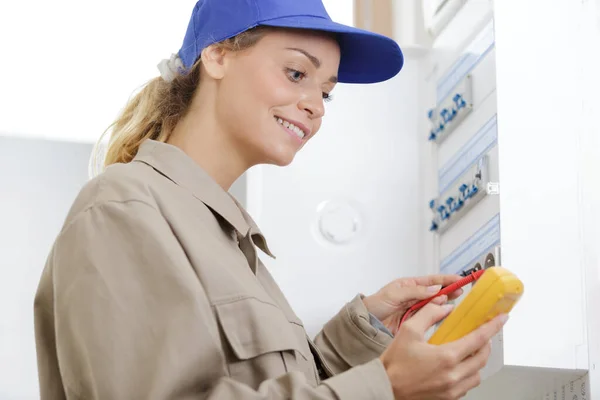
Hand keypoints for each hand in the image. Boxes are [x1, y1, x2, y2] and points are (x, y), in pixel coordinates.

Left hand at [363, 275, 463, 334]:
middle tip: (462, 291)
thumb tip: (435, 288)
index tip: (460, 278)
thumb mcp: (394, 294)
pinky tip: (445, 315)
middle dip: (449, 290)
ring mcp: (415, 308)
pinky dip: (438, 315)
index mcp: (409, 285)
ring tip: (455, 302)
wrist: (366, 323)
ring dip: (445, 303)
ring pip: (434, 304)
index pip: (432, 280)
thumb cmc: (375, 304)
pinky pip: (429, 316)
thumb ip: (415, 292)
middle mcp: (415, 296)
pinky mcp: (415, 321)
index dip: (446, 279)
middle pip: (436, 292)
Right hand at [379, 302, 506, 399]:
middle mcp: (453, 376)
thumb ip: (429, 314)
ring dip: (477, 361)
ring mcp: (452, 390)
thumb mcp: (409, 330)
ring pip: (477, 374)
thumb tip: (446, 307)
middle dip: (486, 344)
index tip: (501, 319)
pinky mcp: (448, 398)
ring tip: (469, 352)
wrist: (385, 386)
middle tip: (481, 334)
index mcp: (446, 357)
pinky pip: (467, 385)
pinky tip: (457, 366)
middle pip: (482, 358)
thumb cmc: (394, 362)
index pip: (478, 339)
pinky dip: (468, 374)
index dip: (492, 326)